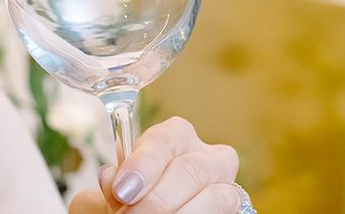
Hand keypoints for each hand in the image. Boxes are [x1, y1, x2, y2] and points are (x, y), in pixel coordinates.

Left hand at [69, 116, 240, 213]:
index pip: (164, 139)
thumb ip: (114, 182)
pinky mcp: (235, 207)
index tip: (123, 190)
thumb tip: (110, 175)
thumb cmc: (135, 198)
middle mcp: (207, 155)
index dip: (143, 164)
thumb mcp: (120, 190)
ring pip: (216, 196)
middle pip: (191, 169)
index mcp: (176, 137)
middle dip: (157, 200)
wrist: (151, 213)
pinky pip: (223, 213)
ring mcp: (225, 184)